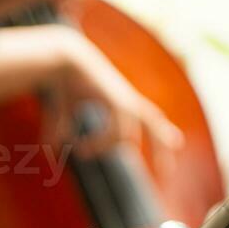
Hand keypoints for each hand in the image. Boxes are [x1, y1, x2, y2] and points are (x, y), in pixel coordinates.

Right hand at [49, 25, 183, 159]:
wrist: (63, 58)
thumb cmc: (62, 80)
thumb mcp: (61, 112)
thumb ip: (59, 131)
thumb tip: (51, 151)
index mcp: (120, 99)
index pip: (149, 115)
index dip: (163, 130)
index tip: (177, 143)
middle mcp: (127, 99)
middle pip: (153, 121)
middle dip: (162, 144)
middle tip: (168, 169)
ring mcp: (124, 99)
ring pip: (127, 135)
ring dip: (102, 147)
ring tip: (82, 151)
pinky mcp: (117, 101)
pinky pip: (115, 132)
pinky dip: (98, 143)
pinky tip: (82, 148)